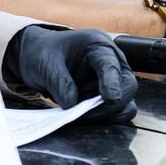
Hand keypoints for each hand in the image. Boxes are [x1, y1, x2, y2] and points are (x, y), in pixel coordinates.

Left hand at [4, 26, 137, 122]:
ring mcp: (113, 81)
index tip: (110, 97)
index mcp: (97, 45)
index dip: (112, 81)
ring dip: (105, 114)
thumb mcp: (45, 62)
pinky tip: (81, 116)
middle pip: (127, 87)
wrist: (38, 58)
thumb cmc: (44, 53)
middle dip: (108, 105)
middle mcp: (112, 62)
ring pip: (126, 104)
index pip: (110, 64)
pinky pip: (116, 114)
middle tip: (81, 112)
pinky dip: (102, 119)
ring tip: (77, 112)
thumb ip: (59, 82)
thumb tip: (71, 104)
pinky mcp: (108, 98)